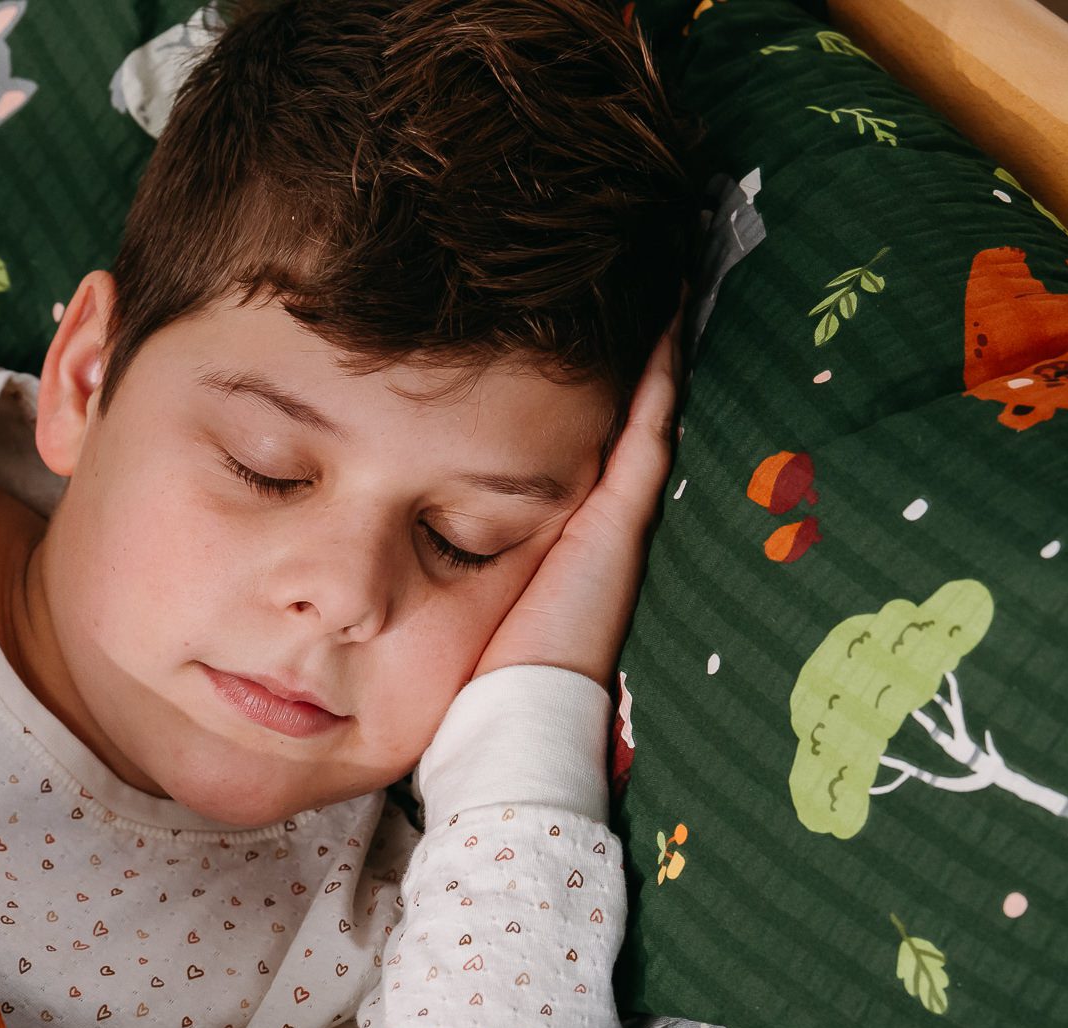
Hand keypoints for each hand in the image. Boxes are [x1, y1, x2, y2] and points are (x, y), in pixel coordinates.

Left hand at [474, 298, 683, 686]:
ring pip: (641, 413)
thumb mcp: (461, 580)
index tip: (585, 325)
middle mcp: (597, 515)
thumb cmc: (482, 660)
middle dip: (627, 356)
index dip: (587, 387)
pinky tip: (672, 319)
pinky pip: (648, 431)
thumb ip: (445, 539)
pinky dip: (660, 378)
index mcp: (562, 529)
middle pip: (617, 418)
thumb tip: (395, 505)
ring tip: (669, 279)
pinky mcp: (621, 518)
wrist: (516, 707)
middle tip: (649, 282)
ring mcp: (616, 513)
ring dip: (656, 351)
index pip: (580, 441)